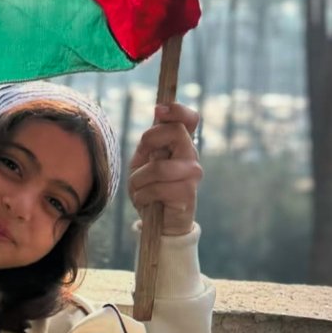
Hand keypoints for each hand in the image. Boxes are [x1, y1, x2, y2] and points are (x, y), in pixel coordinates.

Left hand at [128, 103, 201, 235]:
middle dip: (149, 141)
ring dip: (139, 180)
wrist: (160, 222)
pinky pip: (157, 188)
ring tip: (139, 188)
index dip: (177, 110)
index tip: (158, 110)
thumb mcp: (143, 160)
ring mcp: (192, 173)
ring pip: (159, 167)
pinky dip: (142, 195)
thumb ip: (150, 140)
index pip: (189, 118)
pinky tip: (145, 201)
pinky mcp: (188, 193)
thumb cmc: (150, 186)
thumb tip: (158, 113)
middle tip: (142, 158)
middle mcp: (191, 155)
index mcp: (180, 143)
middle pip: (176, 132)